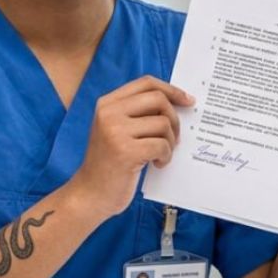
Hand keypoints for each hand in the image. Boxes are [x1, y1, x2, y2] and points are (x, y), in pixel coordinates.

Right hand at [68, 76, 194, 218]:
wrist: (90, 193)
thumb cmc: (109, 163)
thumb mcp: (115, 129)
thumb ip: (137, 113)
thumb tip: (177, 102)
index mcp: (107, 104)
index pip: (146, 83)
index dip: (171, 89)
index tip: (187, 100)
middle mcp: (109, 113)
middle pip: (158, 99)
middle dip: (174, 118)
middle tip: (174, 137)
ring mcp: (116, 132)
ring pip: (163, 124)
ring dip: (170, 142)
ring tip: (160, 154)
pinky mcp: (126, 152)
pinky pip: (162, 145)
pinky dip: (166, 156)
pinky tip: (156, 164)